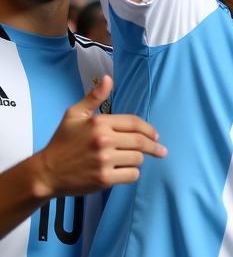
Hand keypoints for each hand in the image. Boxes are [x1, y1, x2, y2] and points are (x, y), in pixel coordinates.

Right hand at [35, 75, 165, 195]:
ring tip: (133, 160)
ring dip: (139, 160)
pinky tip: (124, 171)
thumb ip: (94, 98)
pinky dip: (132, 173)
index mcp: (99, 123)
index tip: (156, 136)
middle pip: (140, 142)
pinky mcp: (104, 178)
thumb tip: (108, 79)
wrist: (46, 172)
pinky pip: (132, 175)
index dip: (149, 129)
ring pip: (138, 159)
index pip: (134, 123)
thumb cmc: (62, 142)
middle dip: (154, 146)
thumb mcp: (74, 115)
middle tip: (161, 151)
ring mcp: (104, 160)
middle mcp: (103, 140)